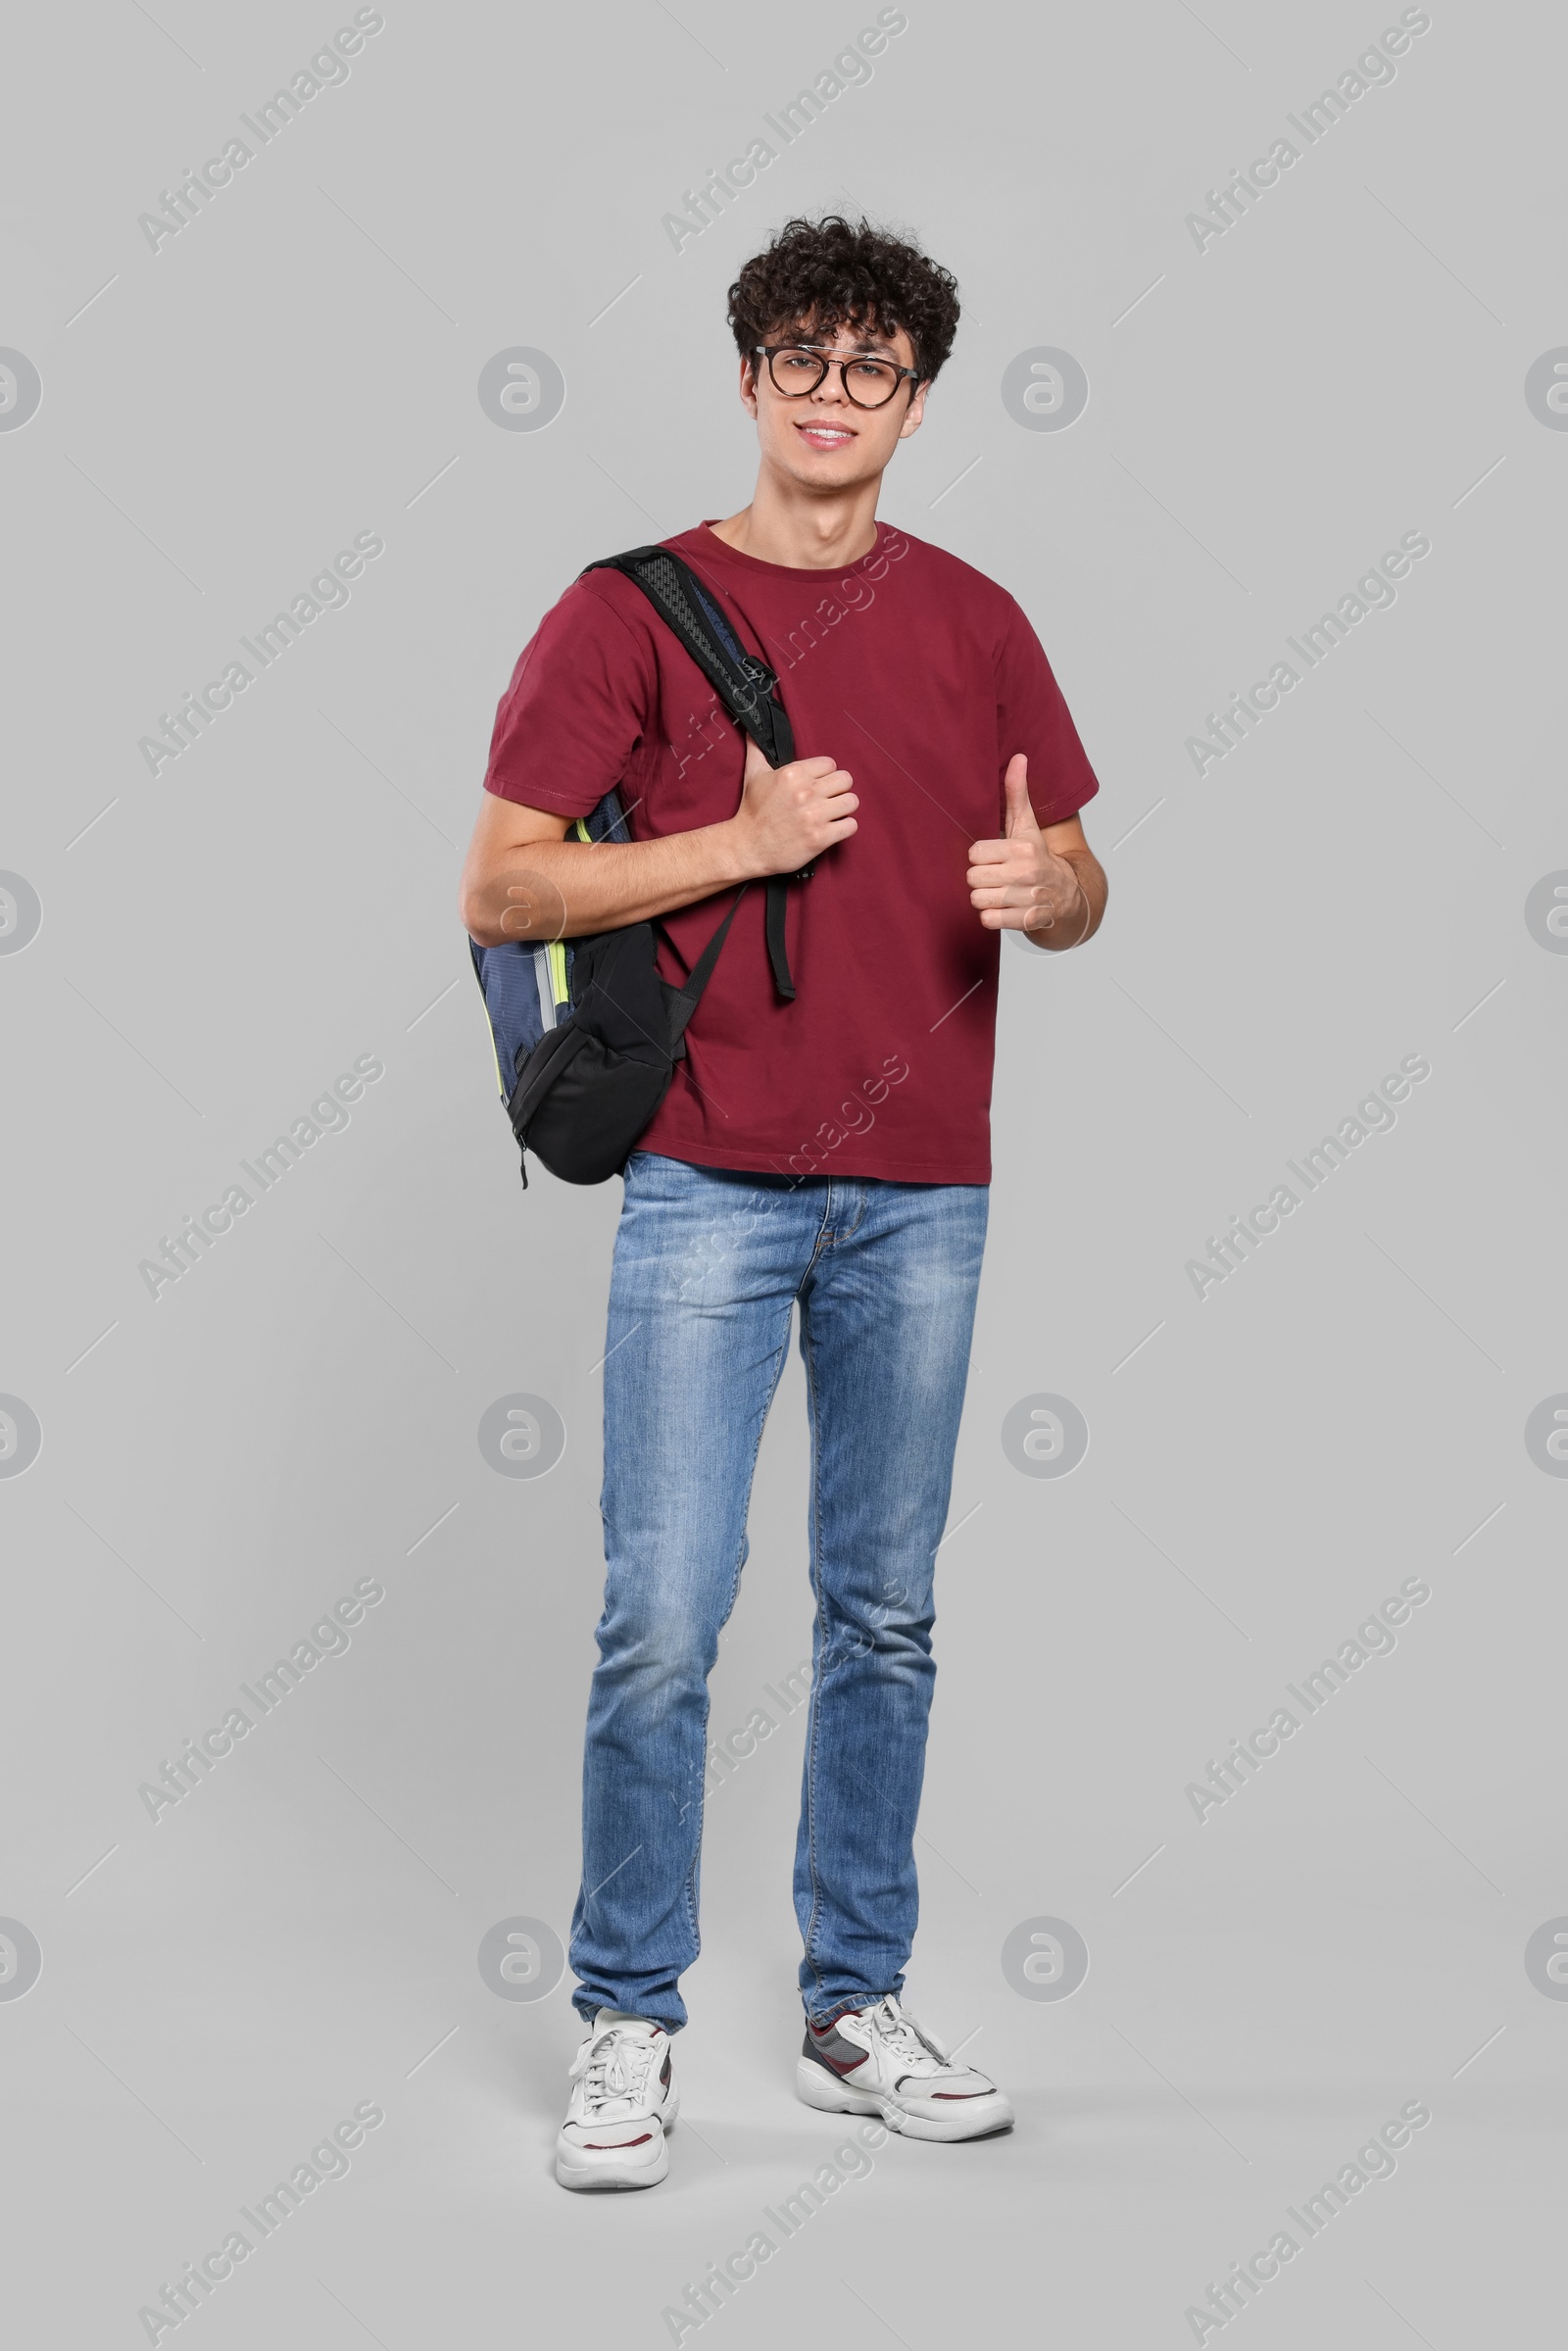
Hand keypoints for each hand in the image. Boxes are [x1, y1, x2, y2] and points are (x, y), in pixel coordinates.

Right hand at [727, 735, 857, 877]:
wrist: (747, 847)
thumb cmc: (751, 811)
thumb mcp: (753, 775)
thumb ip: (757, 750)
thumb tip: (752, 730)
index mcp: (793, 774)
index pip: (830, 764)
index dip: (826, 774)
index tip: (818, 784)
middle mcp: (805, 792)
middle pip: (846, 780)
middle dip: (838, 789)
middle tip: (828, 799)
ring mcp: (814, 816)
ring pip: (852, 802)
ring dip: (844, 808)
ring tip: (833, 813)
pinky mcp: (820, 838)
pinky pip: (851, 826)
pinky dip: (845, 828)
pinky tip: (833, 829)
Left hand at [967, 755, 1086, 939]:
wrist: (1069, 895)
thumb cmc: (1039, 857)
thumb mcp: (1027, 825)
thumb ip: (1017, 793)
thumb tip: (1019, 757)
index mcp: (1023, 848)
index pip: (974, 853)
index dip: (980, 857)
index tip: (994, 857)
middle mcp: (1026, 873)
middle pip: (972, 878)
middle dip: (981, 878)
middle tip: (996, 876)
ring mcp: (1027, 899)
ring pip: (978, 900)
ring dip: (985, 898)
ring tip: (1000, 891)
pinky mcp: (1027, 921)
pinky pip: (988, 921)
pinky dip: (992, 917)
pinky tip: (1004, 908)